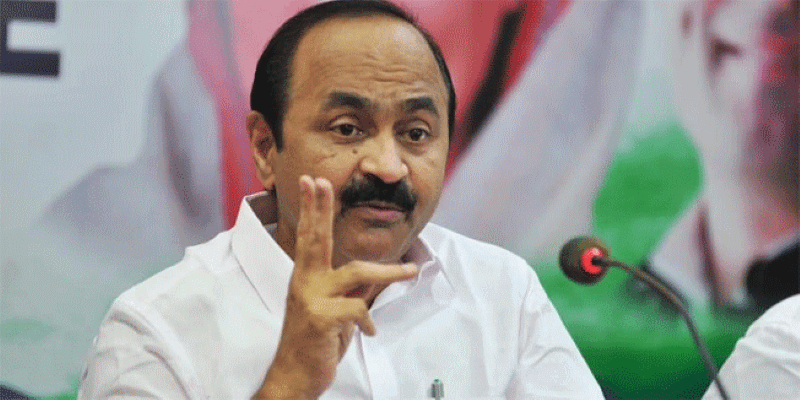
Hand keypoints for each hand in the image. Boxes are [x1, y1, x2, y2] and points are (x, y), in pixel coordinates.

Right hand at [254, 175, 417, 399]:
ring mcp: (310, 300)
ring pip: (356, 272)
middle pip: (315, 239)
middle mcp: (304, 283)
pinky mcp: (320, 319)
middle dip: (319, 209)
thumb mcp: (336, 310)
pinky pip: (357, 308)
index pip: (310, 237)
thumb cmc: (315, 342)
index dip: (313, 209)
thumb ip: (353, 289)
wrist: (295, 376)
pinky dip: (368, 319)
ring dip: (389, 271)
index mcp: (307, 277)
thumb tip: (378, 273)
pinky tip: (370, 330)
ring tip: (410, 270)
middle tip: (321, 182)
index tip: (313, 182)